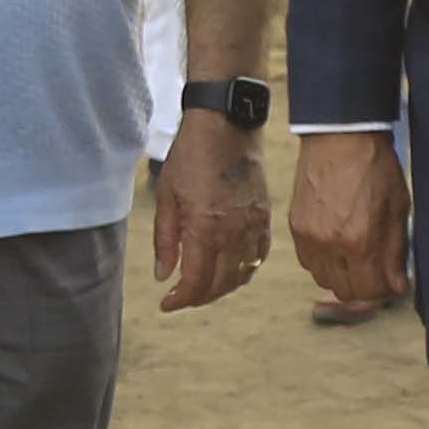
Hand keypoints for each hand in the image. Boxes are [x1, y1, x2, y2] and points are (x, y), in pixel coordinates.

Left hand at [152, 112, 266, 310]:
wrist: (226, 125)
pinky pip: (259, 257)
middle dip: (198, 298)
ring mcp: (253, 226)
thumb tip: (164, 276)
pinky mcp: (265, 217)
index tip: (166, 303)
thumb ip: (166, 240)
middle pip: (220, 285)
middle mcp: (233, 233)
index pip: (197, 282)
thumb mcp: (167, 196)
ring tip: (203, 286)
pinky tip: (230, 270)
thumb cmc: (191, 155)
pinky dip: (245, 271)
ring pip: (242, 275)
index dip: (181, 300)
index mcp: (206, 229)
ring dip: (221, 288)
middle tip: (181, 297)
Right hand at [288, 129, 409, 309]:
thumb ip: (396, 252)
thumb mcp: (398, 208)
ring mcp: (310, 238)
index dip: (385, 290)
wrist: (340, 136)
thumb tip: (396, 286)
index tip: (392, 280)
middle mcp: (331, 245)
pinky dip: (324, 262)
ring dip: (343, 276)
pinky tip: (337, 244)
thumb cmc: (375, 166)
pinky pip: (308, 262)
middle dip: (365, 286)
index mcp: (360, 241)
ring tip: (357, 255)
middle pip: (346, 292)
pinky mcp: (296, 228)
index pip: (370, 293)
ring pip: (325, 280)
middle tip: (377, 269)